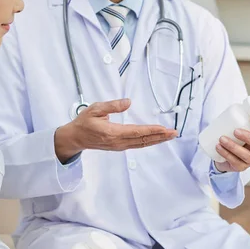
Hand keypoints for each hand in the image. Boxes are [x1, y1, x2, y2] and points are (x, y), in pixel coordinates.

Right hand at [54, 98, 177, 161]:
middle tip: (174, 132)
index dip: (152, 130)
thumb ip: (112, 106)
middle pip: (143, 140)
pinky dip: (149, 141)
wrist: (75, 138)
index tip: (164, 128)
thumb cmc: (84, 122)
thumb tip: (128, 102)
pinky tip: (156, 139)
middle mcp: (118, 142)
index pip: (137, 132)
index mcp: (113, 133)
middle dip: (160, 136)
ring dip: (157, 140)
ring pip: (142, 144)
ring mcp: (119, 146)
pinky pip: (138, 145)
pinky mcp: (120, 146)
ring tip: (169, 136)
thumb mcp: (95, 109)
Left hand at [214, 117, 249, 172]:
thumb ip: (237, 114)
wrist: (223, 153)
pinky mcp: (240, 167)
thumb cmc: (232, 136)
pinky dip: (225, 154)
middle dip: (249, 137)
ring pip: (246, 155)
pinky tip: (217, 147)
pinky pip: (234, 162)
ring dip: (233, 146)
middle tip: (235, 131)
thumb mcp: (236, 124)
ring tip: (221, 138)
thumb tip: (232, 102)